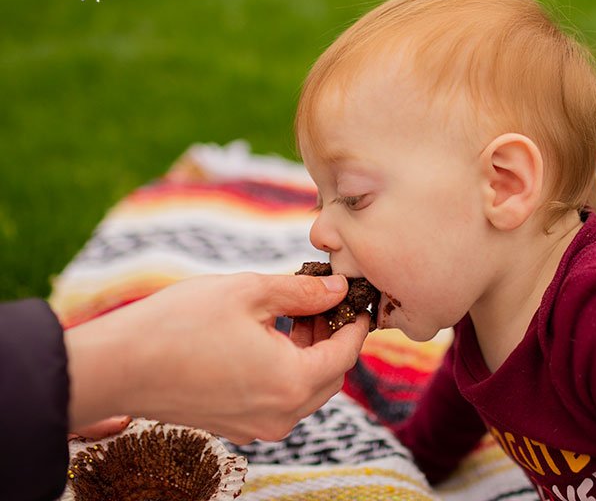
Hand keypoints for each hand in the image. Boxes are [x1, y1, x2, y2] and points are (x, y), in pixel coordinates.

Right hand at [64, 272, 368, 443]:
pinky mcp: (235, 425)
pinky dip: (286, 370)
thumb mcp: (249, 293)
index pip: (345, 354)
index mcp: (291, 382)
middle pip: (330, 377)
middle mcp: (280, 414)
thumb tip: (338, 290)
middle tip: (323, 302)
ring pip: (305, 390)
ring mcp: (256, 426)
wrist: (117, 366)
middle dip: (333, 338)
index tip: (357, 299)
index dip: (356, 323)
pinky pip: (279, 400)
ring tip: (296, 315)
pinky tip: (270, 338)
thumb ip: (302, 292)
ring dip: (310, 354)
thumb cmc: (180, 324)